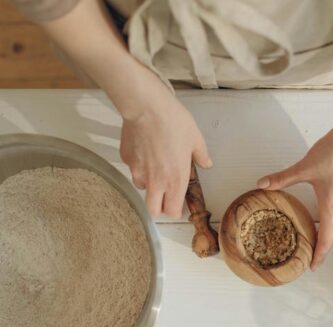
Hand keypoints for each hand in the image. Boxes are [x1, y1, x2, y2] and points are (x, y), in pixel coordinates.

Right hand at [119, 79, 210, 217]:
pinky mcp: (126, 160)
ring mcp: (138, 172)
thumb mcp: (195, 139)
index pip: (172, 212)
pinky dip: (138, 165)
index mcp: (175, 180)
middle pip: (153, 210)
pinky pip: (132, 169)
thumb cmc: (173, 122)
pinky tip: (145, 149)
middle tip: (165, 192)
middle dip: (159, 205)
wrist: (146, 107)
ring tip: (155, 164)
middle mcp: (155, 182)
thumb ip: (201, 156)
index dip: (175, 210)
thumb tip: (206, 163)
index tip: (178, 201)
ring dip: (148, 183)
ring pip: (142, 188)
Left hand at [257, 123, 332, 269]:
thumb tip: (262, 184)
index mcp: (332, 208)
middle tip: (314, 255)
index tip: (313, 266)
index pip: (326, 240)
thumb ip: (283, 178)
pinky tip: (331, 209)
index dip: (319, 255)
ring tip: (321, 235)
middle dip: (325, 246)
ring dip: (332, 231)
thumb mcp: (304, 168)